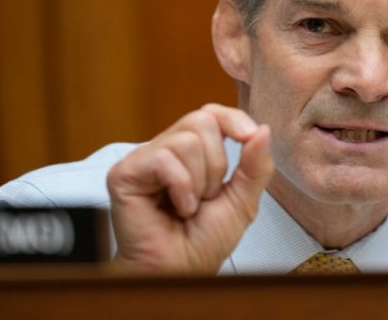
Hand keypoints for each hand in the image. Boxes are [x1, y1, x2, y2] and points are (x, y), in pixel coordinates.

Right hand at [107, 104, 273, 273]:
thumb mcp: (243, 200)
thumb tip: (263, 129)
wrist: (182, 273)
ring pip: (186, 140)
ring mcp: (144, 160)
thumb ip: (256, 165)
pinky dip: (181, 188)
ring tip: (189, 206)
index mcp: (192, 152)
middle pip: (201, 120)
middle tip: (206, 196)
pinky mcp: (125, 173)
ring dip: (199, 182)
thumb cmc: (203, 243)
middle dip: (216, 165)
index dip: (232, 119)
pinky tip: (177, 208)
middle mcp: (166, 150)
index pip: (211, 114)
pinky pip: (164, 159)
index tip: (248, 137)